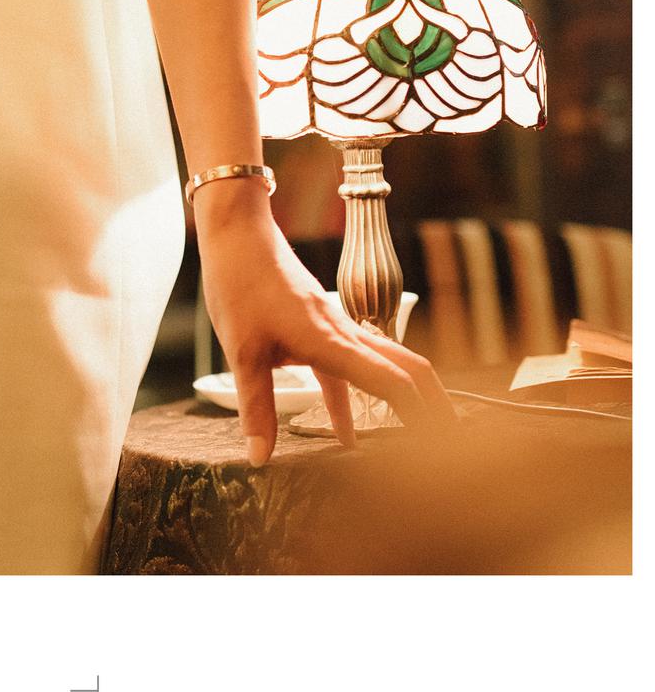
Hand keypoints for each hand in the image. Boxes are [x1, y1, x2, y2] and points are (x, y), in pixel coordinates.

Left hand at [193, 176, 456, 463]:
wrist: (238, 234)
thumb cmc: (240, 284)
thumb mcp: (242, 352)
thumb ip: (256, 407)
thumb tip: (259, 457)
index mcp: (332, 340)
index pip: (393, 381)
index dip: (419, 414)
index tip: (437, 446)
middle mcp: (345, 332)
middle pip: (408, 368)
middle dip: (434, 405)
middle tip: (452, 444)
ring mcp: (336, 327)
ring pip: (386, 364)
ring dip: (405, 398)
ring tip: (416, 437)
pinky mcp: (321, 326)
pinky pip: (349, 368)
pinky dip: (353, 401)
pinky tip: (345, 433)